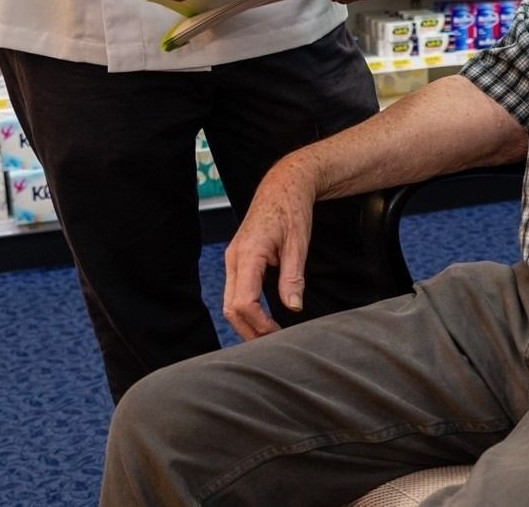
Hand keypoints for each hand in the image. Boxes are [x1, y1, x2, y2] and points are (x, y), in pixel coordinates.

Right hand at [222, 155, 318, 340]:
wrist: (283, 184)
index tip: (279, 334)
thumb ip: (293, 277)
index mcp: (248, 253)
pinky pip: (235, 291)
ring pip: (229, 302)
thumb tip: (293, 309)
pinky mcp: (238, 259)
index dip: (259, 324)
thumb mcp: (298, 243)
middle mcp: (234, 258)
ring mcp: (233, 258)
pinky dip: (246, 309)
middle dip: (250, 330)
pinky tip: (263, 318)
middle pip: (231, 308)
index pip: (244, 302)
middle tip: (274, 344)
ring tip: (269, 335)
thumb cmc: (292, 209)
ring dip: (246, 323)